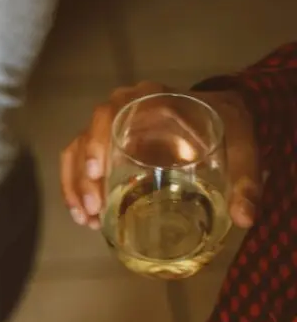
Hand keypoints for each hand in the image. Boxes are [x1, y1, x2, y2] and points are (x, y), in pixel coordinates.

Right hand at [60, 81, 259, 228]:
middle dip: (83, 176)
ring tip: (87, 220)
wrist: (223, 118)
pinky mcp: (107, 147)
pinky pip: (78, 163)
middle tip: (95, 209)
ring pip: (76, 152)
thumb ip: (246, 180)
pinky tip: (83, 216)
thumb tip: (244, 218)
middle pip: (86, 136)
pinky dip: (75, 188)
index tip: (97, 172)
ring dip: (75, 186)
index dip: (97, 140)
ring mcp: (111, 129)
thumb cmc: (228, 127)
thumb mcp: (242, 148)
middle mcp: (123, 110)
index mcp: (151, 101)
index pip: (111, 112)